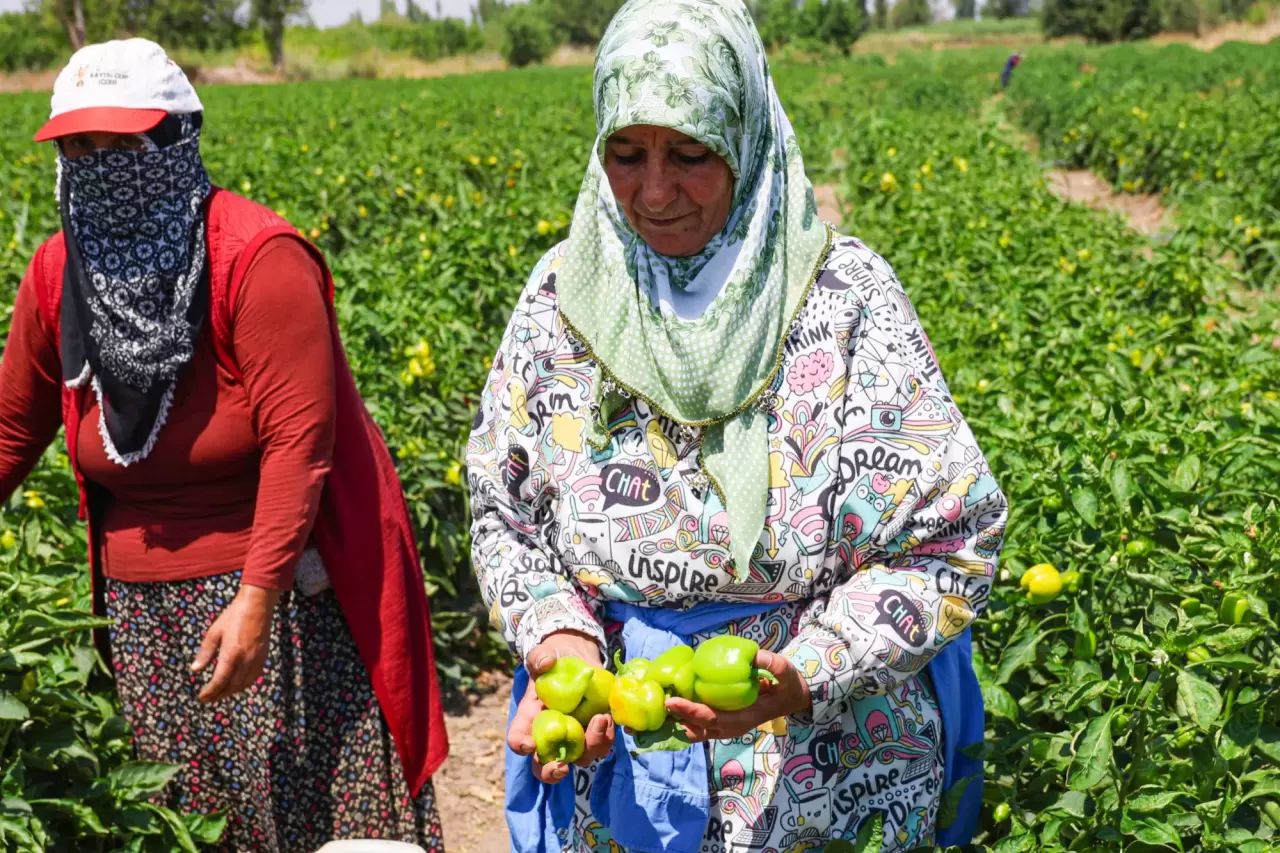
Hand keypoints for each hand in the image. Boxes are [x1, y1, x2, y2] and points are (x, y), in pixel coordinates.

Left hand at [191, 584, 279, 703]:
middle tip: (208, 699)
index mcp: (231, 654)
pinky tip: (236, 684)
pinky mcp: (263, 657)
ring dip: (231, 692)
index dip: (210, 692)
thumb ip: (205, 653)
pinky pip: (253, 677)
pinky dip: (243, 684)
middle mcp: (245, 660)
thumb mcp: (214, 632)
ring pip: (244, 684)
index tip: (202, 697)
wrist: (257, 605)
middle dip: (219, 695)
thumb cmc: (233, 616)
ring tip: (220, 693)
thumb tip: (195, 670)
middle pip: (231, 686)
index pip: (219, 681)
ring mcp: (256, 659)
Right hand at [507, 630, 614, 782]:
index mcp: (530, 719)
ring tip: (600, 719)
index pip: (518, 738)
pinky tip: (610, 718)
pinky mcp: (596, 732)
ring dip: (591, 746)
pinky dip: (608, 737)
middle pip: (545, 766)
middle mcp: (550, 735)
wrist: (577, 661)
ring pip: (580, 758)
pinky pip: (603, 745)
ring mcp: (574, 737)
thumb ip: (540, 656)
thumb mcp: (543, 655)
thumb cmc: (554, 662)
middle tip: (561, 766)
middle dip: (551, 772)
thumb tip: (546, 662)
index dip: (520, 745)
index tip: (529, 745)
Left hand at [665, 650, 810, 741]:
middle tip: (655, 706)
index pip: (713, 719)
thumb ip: (773, 665)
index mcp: (744, 718)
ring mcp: (725, 727)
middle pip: (698, 728)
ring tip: (653, 710)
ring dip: (675, 722)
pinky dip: (682, 718)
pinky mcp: (721, 721)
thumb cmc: (786, 685)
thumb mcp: (786, 673)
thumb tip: (755, 657)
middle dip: (676, 719)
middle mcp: (731, 727)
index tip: (673, 702)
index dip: (692, 712)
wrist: (791, 698)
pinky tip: (669, 704)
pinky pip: (698, 724)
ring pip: (695, 731)